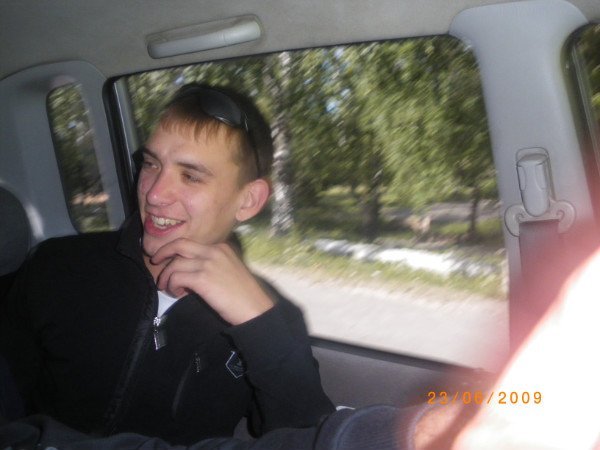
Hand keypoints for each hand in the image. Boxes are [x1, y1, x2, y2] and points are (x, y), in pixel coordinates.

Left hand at [150, 238, 273, 324]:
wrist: (255, 308)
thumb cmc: (244, 294)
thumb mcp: (229, 270)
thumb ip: (212, 265)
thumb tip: (190, 271)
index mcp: (221, 247)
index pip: (192, 243)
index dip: (176, 250)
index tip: (168, 259)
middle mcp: (214, 251)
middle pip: (180, 245)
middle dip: (163, 252)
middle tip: (155, 262)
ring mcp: (208, 263)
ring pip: (175, 263)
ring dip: (166, 277)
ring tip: (167, 288)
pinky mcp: (202, 278)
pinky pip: (176, 278)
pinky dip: (172, 286)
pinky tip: (178, 294)